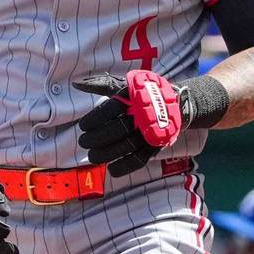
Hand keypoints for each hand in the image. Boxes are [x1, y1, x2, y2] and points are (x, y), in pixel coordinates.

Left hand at [73, 70, 192, 176]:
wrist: (176, 103)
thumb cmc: (142, 95)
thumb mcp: (124, 86)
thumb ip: (100, 84)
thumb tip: (76, 84)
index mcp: (133, 98)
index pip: (109, 110)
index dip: (93, 120)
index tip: (83, 126)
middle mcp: (142, 114)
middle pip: (117, 129)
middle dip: (96, 138)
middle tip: (84, 142)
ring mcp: (149, 131)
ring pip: (126, 146)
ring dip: (106, 154)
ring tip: (93, 156)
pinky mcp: (155, 145)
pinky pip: (139, 159)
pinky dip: (124, 167)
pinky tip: (111, 169)